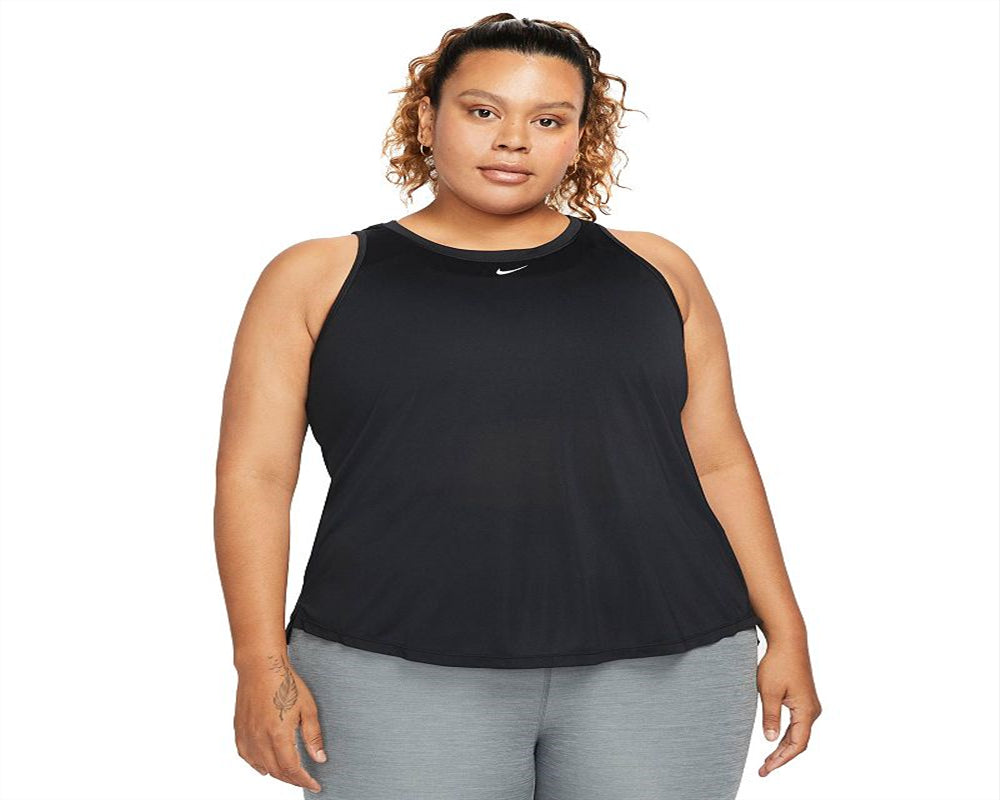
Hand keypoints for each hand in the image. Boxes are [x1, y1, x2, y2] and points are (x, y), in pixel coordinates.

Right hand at [233, 650, 326, 793]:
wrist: (261, 667)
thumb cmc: (285, 683)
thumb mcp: (308, 708)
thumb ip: (312, 736)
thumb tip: (319, 758)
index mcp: (278, 735)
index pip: (292, 769)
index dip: (304, 781)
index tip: (315, 785)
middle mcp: (260, 739)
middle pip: (277, 771)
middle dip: (293, 779)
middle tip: (305, 779)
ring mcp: (247, 736)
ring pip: (261, 767)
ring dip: (277, 774)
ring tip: (290, 773)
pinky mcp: (239, 731)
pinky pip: (247, 756)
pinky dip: (257, 765)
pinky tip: (265, 765)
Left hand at [755, 638, 821, 776]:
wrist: (788, 641)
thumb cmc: (778, 663)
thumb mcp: (769, 692)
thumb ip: (770, 717)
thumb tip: (770, 740)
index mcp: (806, 711)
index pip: (797, 744)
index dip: (782, 759)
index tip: (767, 768)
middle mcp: (812, 710)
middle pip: (798, 742)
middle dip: (781, 757)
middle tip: (764, 769)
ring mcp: (809, 705)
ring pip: (798, 734)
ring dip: (783, 747)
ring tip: (768, 760)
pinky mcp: (804, 699)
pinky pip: (797, 724)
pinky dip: (786, 735)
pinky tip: (775, 740)